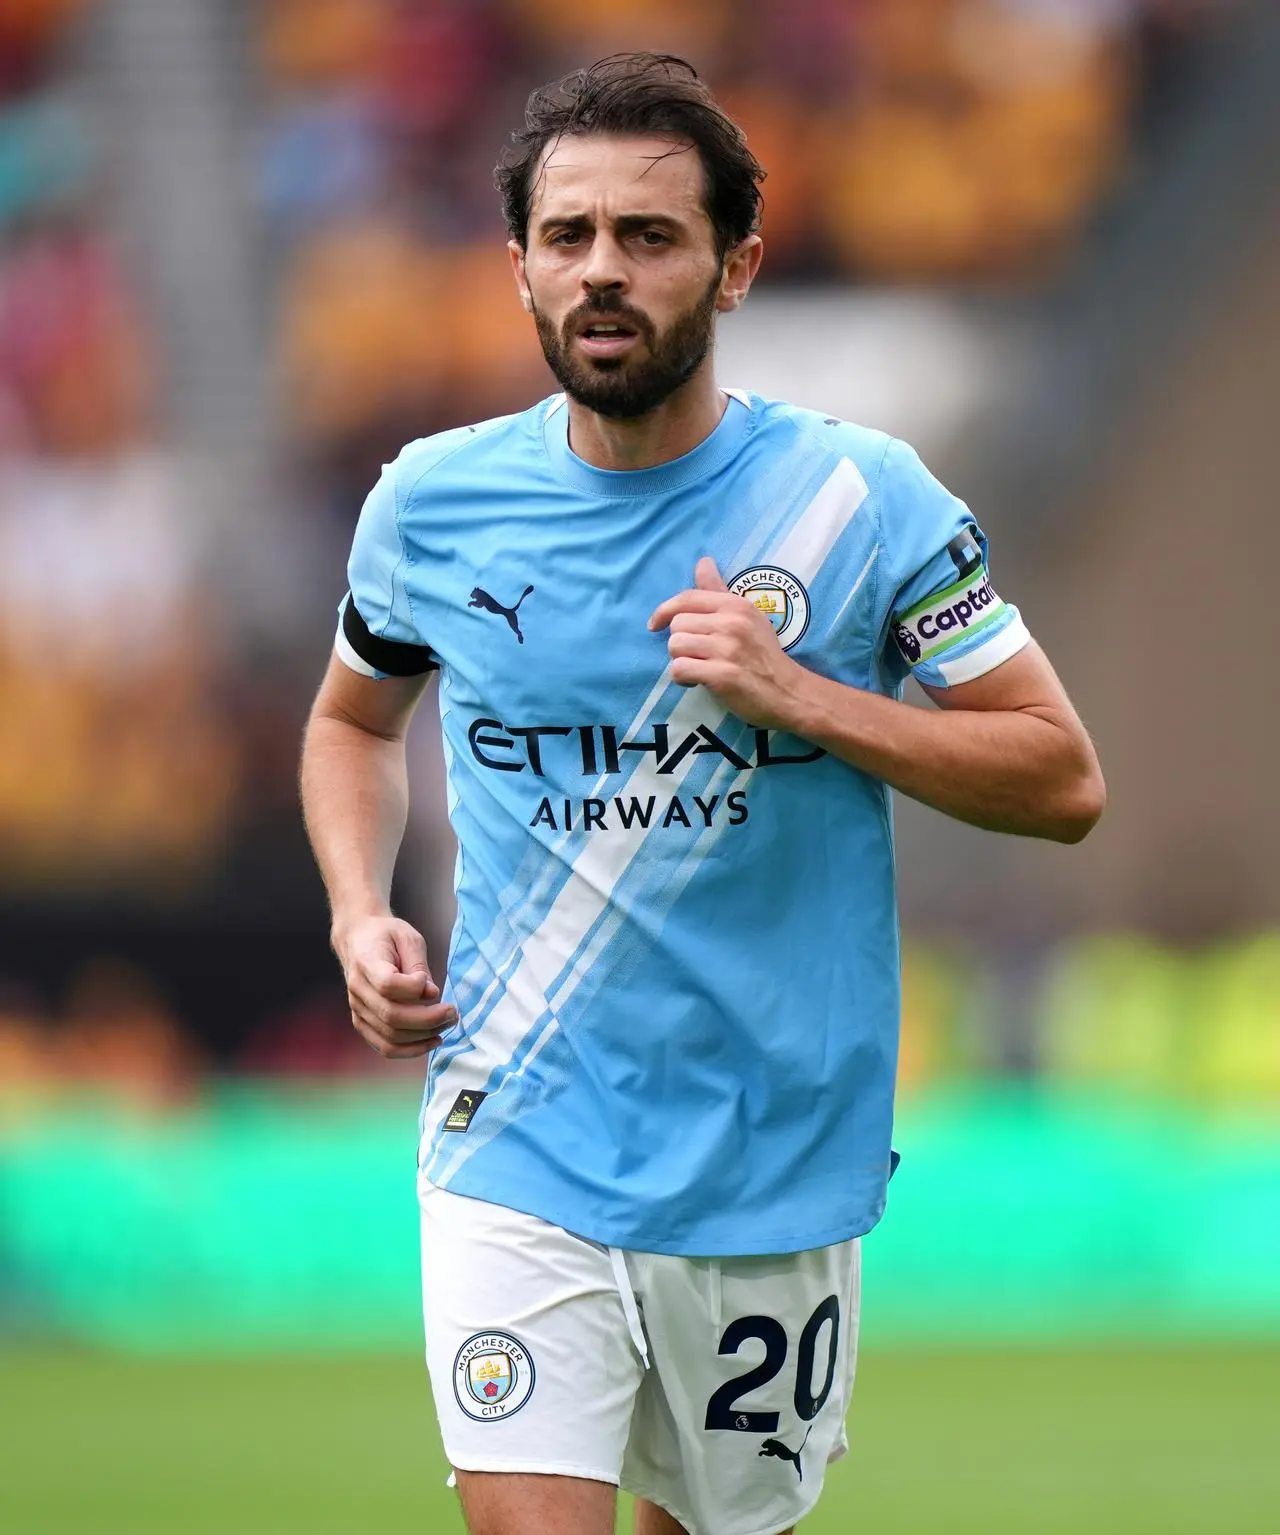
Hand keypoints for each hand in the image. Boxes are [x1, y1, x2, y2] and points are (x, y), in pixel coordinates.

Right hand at [331, 914, 455, 1058]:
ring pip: (390, 1036)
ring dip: (423, 1036)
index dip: (413, 988)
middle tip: (453, 1012)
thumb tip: (432, 995)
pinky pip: (384, 1046)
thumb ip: (418, 965)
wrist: (358, 939)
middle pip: (391, 1015)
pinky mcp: (362, 1022)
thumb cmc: (387, 936)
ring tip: (447, 1024)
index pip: (387, 985)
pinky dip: (410, 1049)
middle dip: (428, 1019)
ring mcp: (357, 1009)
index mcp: (366, 962)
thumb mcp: (408, 938)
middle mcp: (358, 989)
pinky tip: (431, 1040)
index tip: (427, 980)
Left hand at [649, 558, 802, 728]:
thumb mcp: (747, 616)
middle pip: (677, 625)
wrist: (789, 692)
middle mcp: (731, 623)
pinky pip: (680, 669)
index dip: (664, 610)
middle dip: (680, 643)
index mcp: (736, 605)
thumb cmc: (764, 655)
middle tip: (698, 655)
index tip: (655, 625)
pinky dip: (683, 679)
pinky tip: (697, 682)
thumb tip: (702, 562)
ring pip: (675, 646)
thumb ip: (719, 591)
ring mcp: (727, 649)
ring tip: (699, 668)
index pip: (687, 598)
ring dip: (681, 661)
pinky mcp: (723, 676)